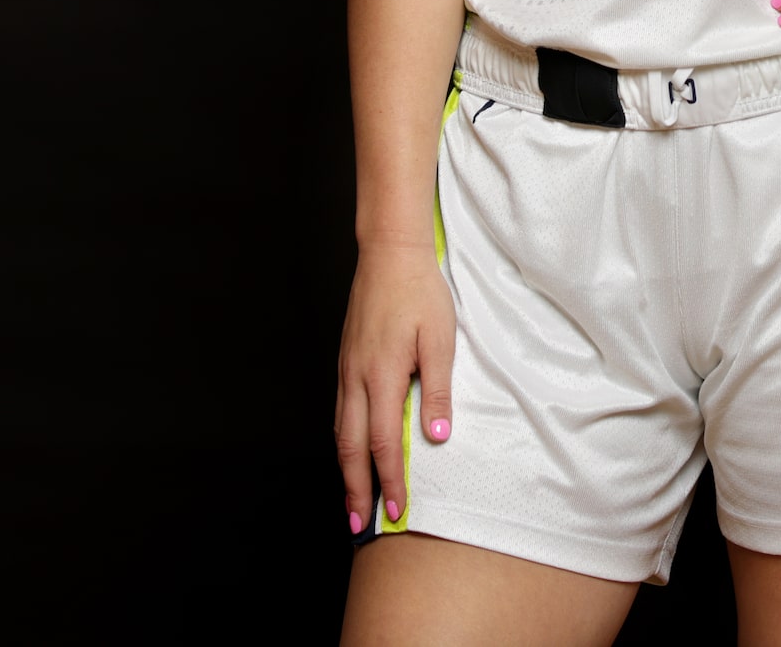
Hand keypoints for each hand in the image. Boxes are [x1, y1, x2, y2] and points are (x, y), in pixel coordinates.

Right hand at [335, 238, 455, 535]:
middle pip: (351, 447)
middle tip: (359, 525)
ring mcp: (346, 370)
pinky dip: (343, 442)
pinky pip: (339, 412)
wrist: (390, 254)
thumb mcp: (440, 338)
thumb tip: (437, 435)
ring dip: (346, 470)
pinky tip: (350, 451)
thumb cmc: (420, 292)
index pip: (383, 443)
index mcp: (382, 375)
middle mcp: (357, 378)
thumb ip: (438, 389)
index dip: (389, 480)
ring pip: (340, 432)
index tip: (397, 510)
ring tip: (352, 500)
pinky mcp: (345, 361)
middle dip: (356, 489)